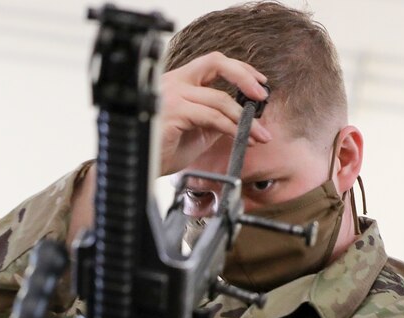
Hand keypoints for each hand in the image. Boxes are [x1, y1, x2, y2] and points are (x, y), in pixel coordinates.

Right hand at [158, 52, 271, 175]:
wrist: (141, 169)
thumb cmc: (163, 151)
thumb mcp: (198, 130)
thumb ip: (217, 117)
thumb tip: (244, 115)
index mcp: (178, 81)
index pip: (213, 62)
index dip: (239, 69)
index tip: (259, 83)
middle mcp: (173, 82)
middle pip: (216, 63)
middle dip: (245, 77)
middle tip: (262, 96)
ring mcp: (172, 95)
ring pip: (219, 99)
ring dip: (244, 119)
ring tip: (258, 134)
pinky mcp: (173, 112)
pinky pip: (212, 117)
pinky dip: (232, 128)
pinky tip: (243, 138)